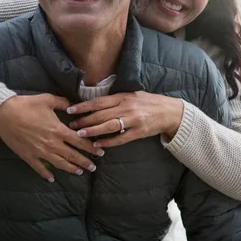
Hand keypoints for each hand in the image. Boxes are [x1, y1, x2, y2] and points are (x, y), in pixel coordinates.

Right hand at [0, 94, 104, 180]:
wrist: (4, 114)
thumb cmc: (26, 105)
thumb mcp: (48, 99)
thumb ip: (63, 103)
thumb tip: (74, 106)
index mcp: (58, 130)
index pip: (79, 141)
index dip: (90, 147)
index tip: (99, 152)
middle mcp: (52, 143)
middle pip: (72, 155)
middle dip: (84, 162)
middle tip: (93, 167)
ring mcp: (40, 152)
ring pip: (59, 163)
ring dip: (70, 168)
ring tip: (79, 172)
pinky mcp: (28, 156)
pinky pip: (39, 168)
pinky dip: (46, 174)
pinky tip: (51, 179)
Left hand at [66, 91, 183, 147]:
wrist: (169, 112)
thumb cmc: (148, 102)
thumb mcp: (132, 95)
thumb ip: (116, 99)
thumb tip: (94, 103)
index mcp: (123, 96)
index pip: (99, 101)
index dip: (83, 106)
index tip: (70, 109)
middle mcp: (127, 107)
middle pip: (101, 114)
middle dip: (84, 120)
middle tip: (72, 125)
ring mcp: (133, 120)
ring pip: (109, 126)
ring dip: (93, 131)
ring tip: (80, 135)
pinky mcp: (138, 132)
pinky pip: (120, 138)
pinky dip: (108, 142)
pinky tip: (98, 145)